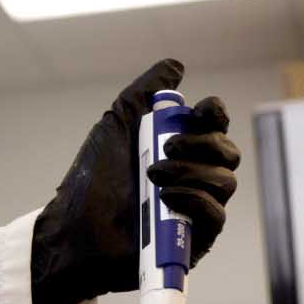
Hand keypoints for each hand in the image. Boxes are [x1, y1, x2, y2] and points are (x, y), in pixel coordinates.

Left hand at [29, 58, 239, 303]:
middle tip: (165, 146)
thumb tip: (176, 64)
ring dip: (191, 172)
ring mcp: (196, 208)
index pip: (214, 125)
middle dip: (202, 144)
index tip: (203, 110)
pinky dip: (195, 200)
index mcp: (179, 147)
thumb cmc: (92, 179)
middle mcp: (193, 176)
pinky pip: (216, 215)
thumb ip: (145, 93)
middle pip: (227, 152)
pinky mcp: (196, 239)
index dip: (215, 113)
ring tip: (153, 177)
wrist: (75, 229)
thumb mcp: (117, 125)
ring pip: (225, 181)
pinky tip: (166, 198)